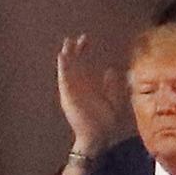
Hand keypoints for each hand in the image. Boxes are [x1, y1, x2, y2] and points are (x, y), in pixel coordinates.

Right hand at [58, 35, 121, 154]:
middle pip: (73, 64)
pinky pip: (63, 80)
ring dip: (65, 58)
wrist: (99, 137)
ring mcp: (72, 92)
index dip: (83, 51)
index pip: (83, 64)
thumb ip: (111, 85)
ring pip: (66, 71)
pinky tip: (63, 57)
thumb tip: (110, 70)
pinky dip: (62, 69)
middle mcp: (78, 87)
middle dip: (74, 51)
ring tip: (66, 45)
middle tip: (75, 38)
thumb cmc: (105, 122)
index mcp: (88, 86)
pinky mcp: (68, 97)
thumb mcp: (113, 99)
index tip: (85, 39)